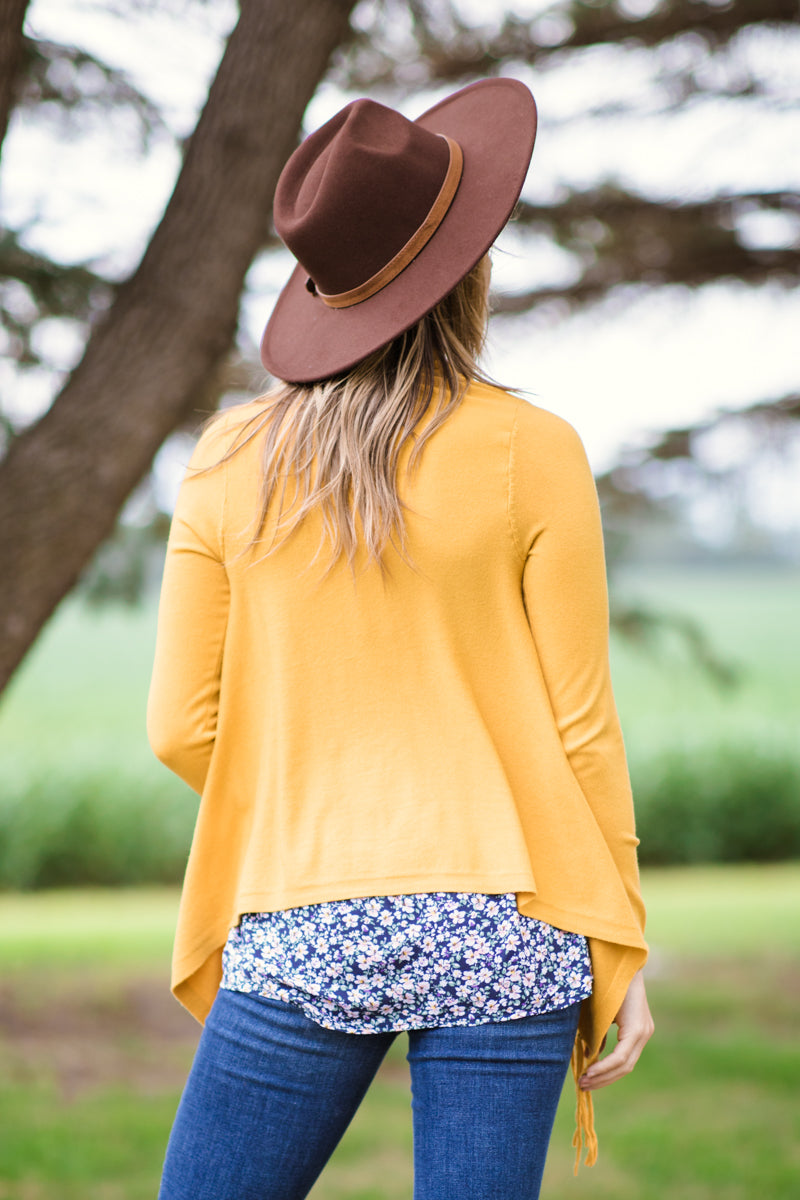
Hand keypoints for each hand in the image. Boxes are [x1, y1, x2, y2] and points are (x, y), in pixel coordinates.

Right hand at [579, 969, 653, 1090]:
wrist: (616, 959)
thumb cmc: (606, 981)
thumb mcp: (602, 1014)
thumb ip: (600, 1033)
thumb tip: (591, 1055)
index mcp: (638, 1029)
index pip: (624, 1062)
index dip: (606, 1074)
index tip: (588, 1081)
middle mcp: (644, 1033)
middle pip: (625, 1067)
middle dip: (603, 1079)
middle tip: (583, 1086)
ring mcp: (644, 1031)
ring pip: (624, 1064)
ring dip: (602, 1075)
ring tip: (583, 1081)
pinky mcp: (638, 1028)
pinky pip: (622, 1055)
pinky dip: (605, 1065)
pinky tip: (590, 1069)